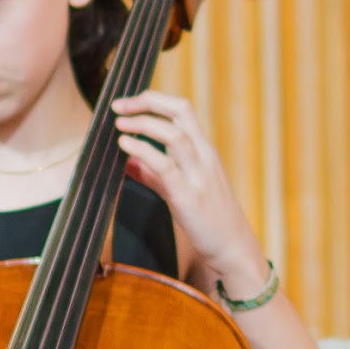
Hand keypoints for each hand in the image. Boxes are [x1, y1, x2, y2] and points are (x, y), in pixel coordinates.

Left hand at [111, 92, 270, 296]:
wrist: (232, 248)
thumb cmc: (206, 218)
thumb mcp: (177, 188)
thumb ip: (152, 173)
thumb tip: (125, 160)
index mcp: (203, 150)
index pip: (182, 111)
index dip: (153, 100)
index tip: (126, 102)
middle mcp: (204, 156)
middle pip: (181, 111)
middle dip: (148, 101)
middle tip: (117, 104)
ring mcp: (198, 175)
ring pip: (174, 135)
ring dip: (143, 124)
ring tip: (119, 122)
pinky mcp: (189, 197)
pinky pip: (166, 167)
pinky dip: (144, 152)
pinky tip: (125, 146)